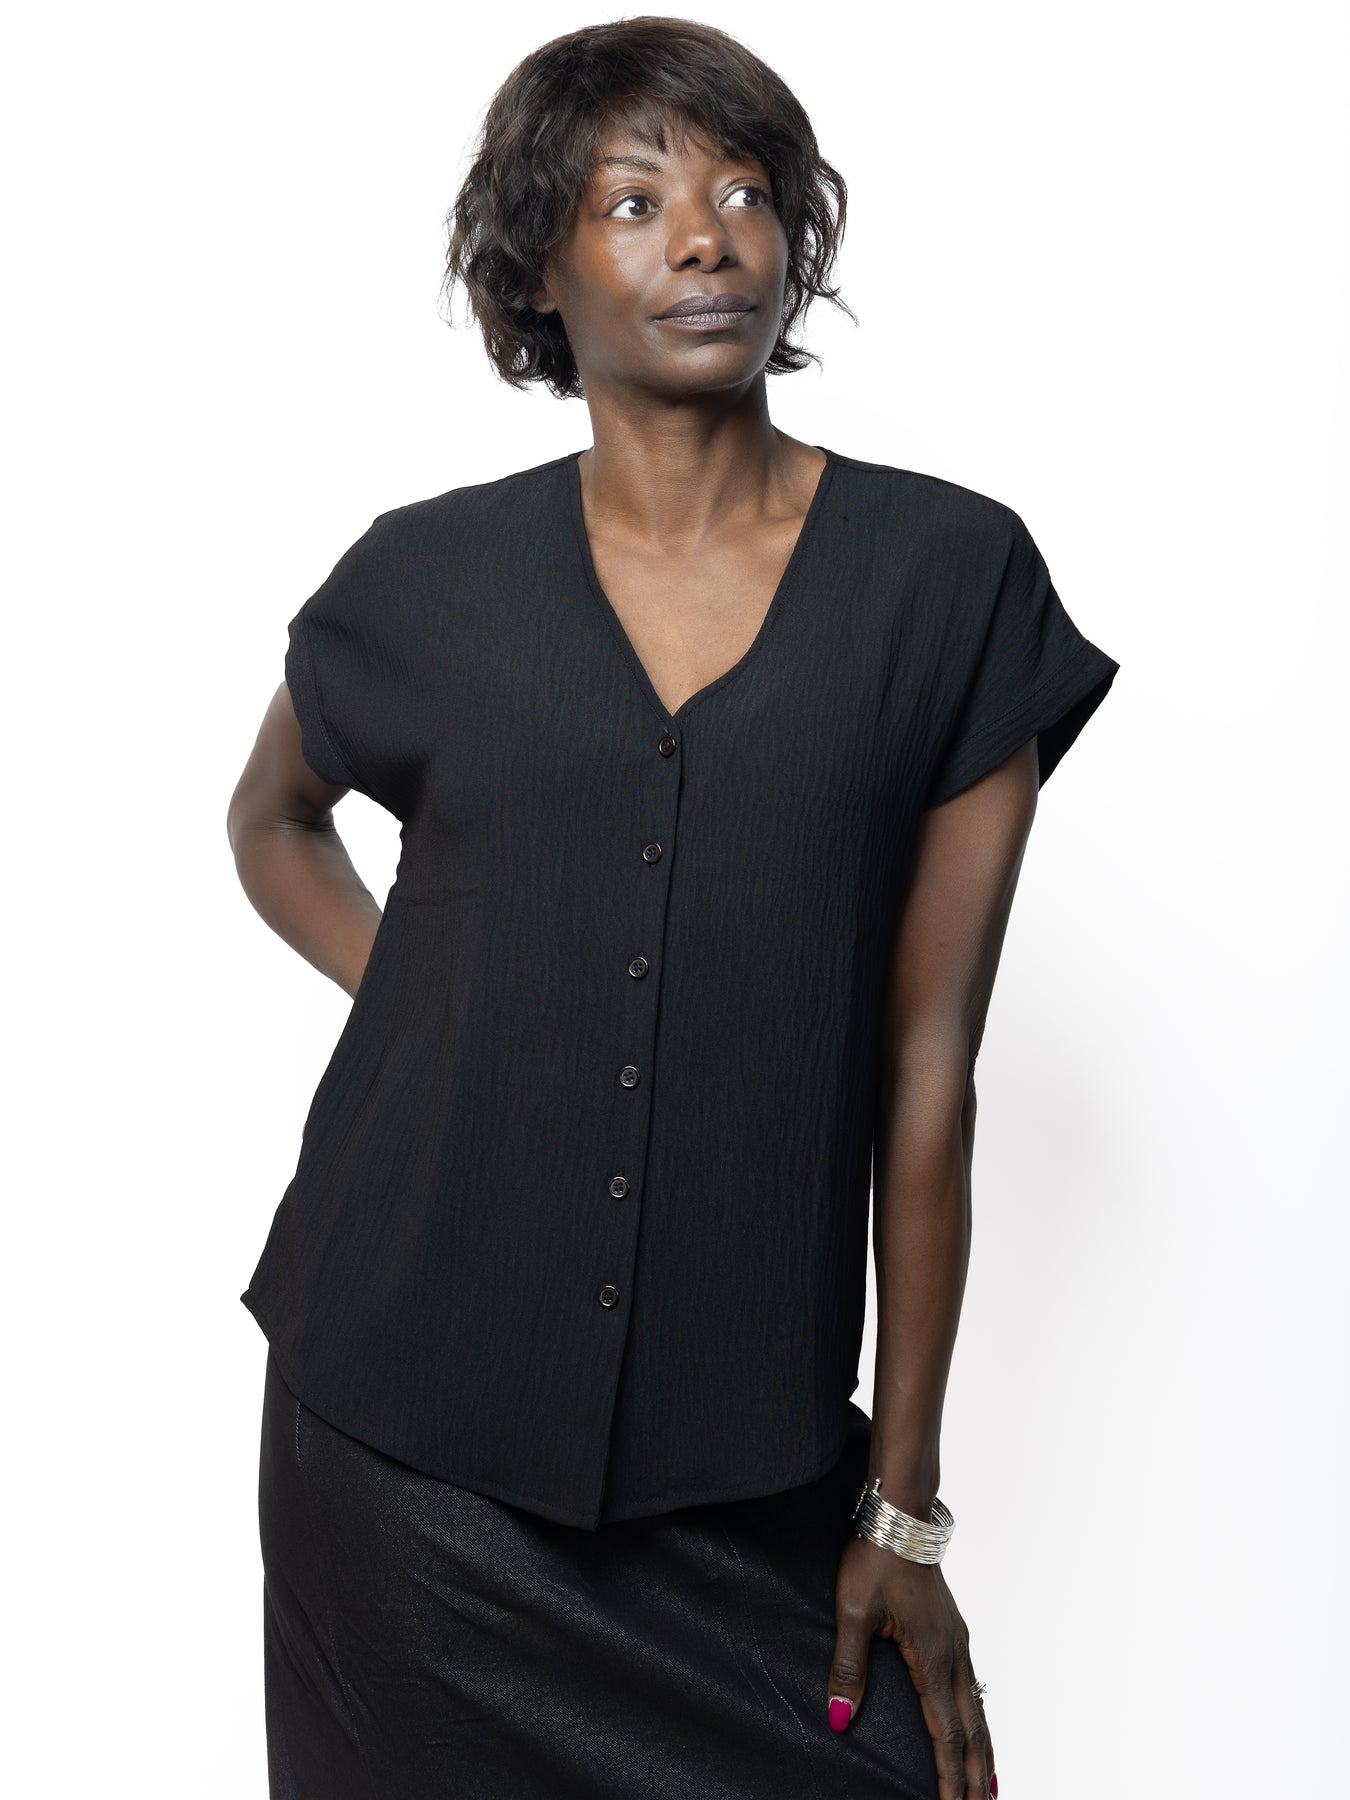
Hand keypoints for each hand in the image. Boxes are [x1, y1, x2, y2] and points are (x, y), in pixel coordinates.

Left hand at [827, 1535, 995, 1799]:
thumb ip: (849, 1668)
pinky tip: (979, 1727)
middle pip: (972, 1731)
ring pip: (979, 1711)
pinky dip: (981, 1721)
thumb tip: (840, 1719)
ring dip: (985, 1753)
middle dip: (975, 1777)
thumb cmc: (874, 1559)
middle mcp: (953, 1655)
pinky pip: (974, 1689)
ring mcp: (958, 1642)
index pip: (946, 1733)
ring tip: (991, 1789)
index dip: (950, 1777)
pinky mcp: (953, 1632)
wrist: (901, 1516)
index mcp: (932, 1657)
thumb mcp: (853, 1613)